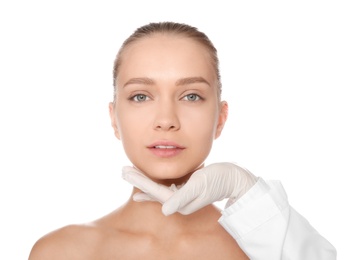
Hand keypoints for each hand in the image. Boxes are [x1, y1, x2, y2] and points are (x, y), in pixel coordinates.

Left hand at [122, 162, 257, 215]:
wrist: (234, 179)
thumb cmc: (218, 179)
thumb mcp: (200, 186)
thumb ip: (182, 198)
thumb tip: (164, 211)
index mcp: (180, 202)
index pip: (154, 190)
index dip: (139, 181)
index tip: (125, 171)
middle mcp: (180, 203)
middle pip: (153, 191)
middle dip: (138, 181)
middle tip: (123, 171)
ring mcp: (183, 197)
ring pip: (158, 190)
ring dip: (145, 182)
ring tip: (132, 175)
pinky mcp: (188, 191)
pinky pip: (167, 189)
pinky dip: (157, 185)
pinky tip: (152, 185)